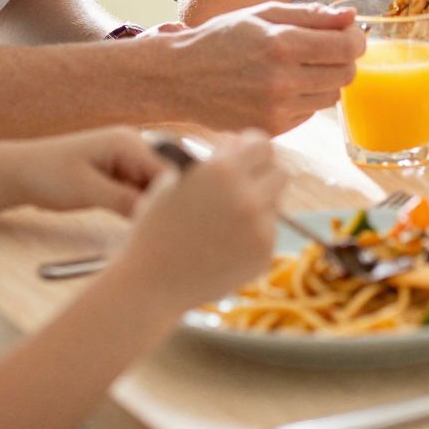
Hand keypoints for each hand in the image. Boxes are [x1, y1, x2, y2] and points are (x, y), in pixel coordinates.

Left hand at [15, 128, 167, 216]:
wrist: (17, 173)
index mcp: (128, 142)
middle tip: (168, 229)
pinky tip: (139, 221)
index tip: (176, 222)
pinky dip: (140, 205)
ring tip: (154, 228)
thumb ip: (125, 200)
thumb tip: (157, 213)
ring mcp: (127, 159)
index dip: (175, 194)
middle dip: (167, 200)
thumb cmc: (47, 176)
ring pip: (154, 185)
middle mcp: (133, 146)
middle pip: (166, 176)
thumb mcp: (87, 191)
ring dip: (153, 205)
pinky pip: (140, 190)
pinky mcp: (119, 173)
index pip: (167, 168)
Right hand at [117, 132, 286, 311]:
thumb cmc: (154, 229)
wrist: (148, 284)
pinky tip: (222, 246)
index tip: (245, 154)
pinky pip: (267, 233)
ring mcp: (260, 227)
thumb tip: (239, 145)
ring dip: (258, 206)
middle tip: (246, 184)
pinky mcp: (264, 253)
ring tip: (223, 222)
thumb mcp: (173, 183)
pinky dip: (251, 236)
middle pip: (279, 173)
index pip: (262, 145)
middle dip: (263, 176)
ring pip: (274, 204)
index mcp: (222, 170)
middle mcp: (248, 196)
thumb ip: (211, 161)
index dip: (252, 148)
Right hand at [159, 3, 363, 134]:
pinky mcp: (271, 129)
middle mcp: (282, 80)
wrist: (178, 78)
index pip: (347, 48)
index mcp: (282, 44)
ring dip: (324, 82)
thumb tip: (351, 16)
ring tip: (298, 69)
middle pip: (346, 74)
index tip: (349, 37)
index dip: (355, 40)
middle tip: (324, 52)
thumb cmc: (222, 40)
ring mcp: (276, 109)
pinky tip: (280, 88)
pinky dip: (304, 100)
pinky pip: (309, 113)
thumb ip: (312, 14)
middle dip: (343, 60)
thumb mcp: (263, 15)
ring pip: (331, 97)